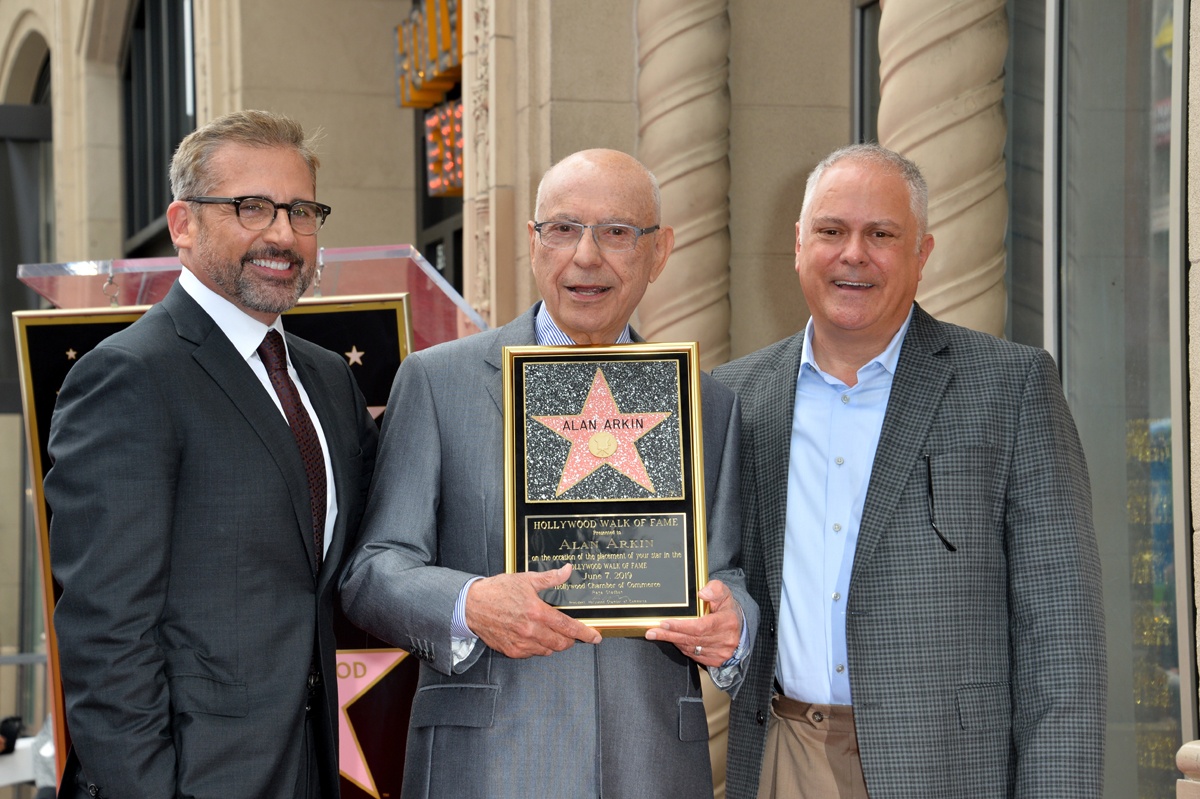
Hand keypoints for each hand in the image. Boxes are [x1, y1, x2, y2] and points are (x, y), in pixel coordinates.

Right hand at [465, 564, 601, 657]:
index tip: (595, 637)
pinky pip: (533, 654)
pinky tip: (534, 636)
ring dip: (554, 644)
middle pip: (562, 643)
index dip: (585, 633)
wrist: (472, 605)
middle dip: (570, 640)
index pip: (568, 627)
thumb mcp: (526, 579)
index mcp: (537, 612)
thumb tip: (568, 570)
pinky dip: (538, 647)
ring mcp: (521, 643)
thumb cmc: (497, 590)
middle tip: (571, 633)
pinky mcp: (512, 651)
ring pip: (548, 650)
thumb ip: (550, 578)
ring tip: (549, 631)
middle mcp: (531, 630)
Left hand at [644, 579, 741, 666]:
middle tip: (651, 631)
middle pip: (691, 639)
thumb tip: (702, 593)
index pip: (700, 627)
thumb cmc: (727, 608)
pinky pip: (694, 655)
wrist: (739, 626)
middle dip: (669, 635)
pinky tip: (673, 639)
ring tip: (657, 634)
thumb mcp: (724, 592)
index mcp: (727, 622)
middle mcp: (726, 639)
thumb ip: (714, 589)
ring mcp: (721, 652)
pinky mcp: (716, 660)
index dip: (680, 626)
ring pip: (691, 648)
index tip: (664, 623)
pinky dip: (682, 647)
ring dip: (673, 641)